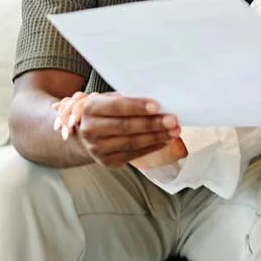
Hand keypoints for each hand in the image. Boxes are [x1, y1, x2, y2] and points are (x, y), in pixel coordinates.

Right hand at [54, 92, 181, 168]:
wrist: (87, 137)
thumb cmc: (105, 113)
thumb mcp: (109, 99)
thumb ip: (126, 99)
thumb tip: (157, 99)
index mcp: (90, 108)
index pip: (116, 107)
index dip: (137, 107)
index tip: (157, 106)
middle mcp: (90, 129)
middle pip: (125, 127)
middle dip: (152, 123)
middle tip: (172, 120)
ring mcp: (98, 149)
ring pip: (132, 142)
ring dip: (156, 136)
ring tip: (174, 131)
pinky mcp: (108, 162)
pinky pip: (134, 154)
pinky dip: (152, 146)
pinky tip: (164, 140)